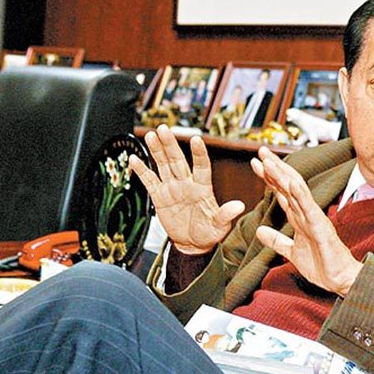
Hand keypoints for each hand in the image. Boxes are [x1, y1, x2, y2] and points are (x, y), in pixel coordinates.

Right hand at [129, 125, 244, 253]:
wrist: (192, 244)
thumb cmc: (209, 234)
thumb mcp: (219, 227)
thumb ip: (226, 215)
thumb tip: (239, 206)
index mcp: (202, 188)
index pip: (202, 167)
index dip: (199, 154)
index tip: (196, 139)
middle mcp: (186, 184)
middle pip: (177, 160)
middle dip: (170, 144)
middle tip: (164, 129)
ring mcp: (172, 188)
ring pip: (163, 165)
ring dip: (157, 150)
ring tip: (151, 135)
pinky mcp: (160, 197)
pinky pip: (150, 181)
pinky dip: (141, 170)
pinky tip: (134, 158)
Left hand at [250, 147, 362, 296]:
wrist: (341, 280)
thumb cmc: (322, 266)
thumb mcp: (291, 253)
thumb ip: (276, 241)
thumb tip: (259, 231)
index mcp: (300, 218)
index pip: (282, 193)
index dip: (269, 178)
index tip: (256, 164)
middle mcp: (307, 214)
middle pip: (288, 185)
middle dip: (274, 168)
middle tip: (260, 151)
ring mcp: (314, 218)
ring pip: (297, 191)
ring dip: (282, 175)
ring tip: (269, 160)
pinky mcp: (321, 228)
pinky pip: (310, 208)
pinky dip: (301, 194)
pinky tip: (291, 181)